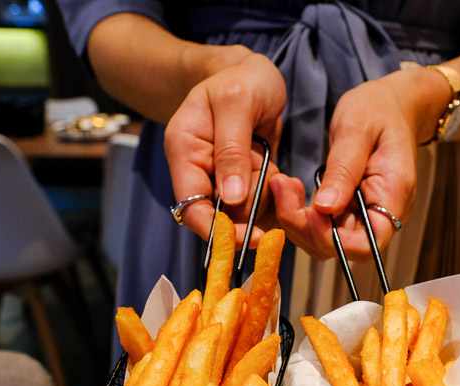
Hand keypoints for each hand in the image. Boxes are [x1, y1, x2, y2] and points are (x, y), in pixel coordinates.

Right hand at [164, 52, 286, 246]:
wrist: (255, 75)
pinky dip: (273, 196)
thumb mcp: (236, 103)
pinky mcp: (243, 184)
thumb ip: (231, 150)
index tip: (246, 237)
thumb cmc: (241, 79)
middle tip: (265, 173)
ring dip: (263, 196)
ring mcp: (222, 180)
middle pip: (221, 215)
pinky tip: (275, 170)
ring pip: (244, 213)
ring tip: (266, 160)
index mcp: (184, 151)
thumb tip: (231, 198)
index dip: (215, 229)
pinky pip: (260, 206)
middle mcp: (199, 171)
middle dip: (248, 207)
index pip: (191, 206)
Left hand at [271, 70, 432, 259]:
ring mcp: (364, 216)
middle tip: (283, 190)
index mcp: (393, 196)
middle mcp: (381, 215)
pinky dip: (300, 215)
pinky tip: (289, 190)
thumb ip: (343, 170)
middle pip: (342, 249)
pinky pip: (321, 227)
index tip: (309, 211)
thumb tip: (326, 208)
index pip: (368, 245)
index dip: (334, 239)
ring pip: (326, 242)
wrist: (388, 105)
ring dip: (298, 223)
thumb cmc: (378, 110)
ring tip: (282, 185)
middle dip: (306, 228)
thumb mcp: (357, 129)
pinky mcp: (348, 211)